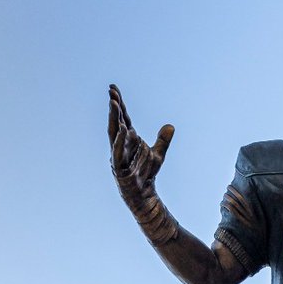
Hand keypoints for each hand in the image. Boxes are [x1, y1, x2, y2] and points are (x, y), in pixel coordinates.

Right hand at [107, 84, 174, 202]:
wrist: (145, 194)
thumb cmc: (147, 174)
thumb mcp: (159, 154)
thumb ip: (163, 140)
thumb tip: (170, 126)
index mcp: (129, 139)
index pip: (122, 118)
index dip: (119, 104)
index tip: (113, 88)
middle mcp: (121, 144)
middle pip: (116, 122)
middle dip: (114, 107)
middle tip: (111, 92)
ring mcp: (118, 155)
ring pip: (114, 134)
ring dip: (113, 119)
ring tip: (113, 103)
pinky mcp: (119, 167)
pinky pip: (118, 152)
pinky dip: (120, 141)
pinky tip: (122, 130)